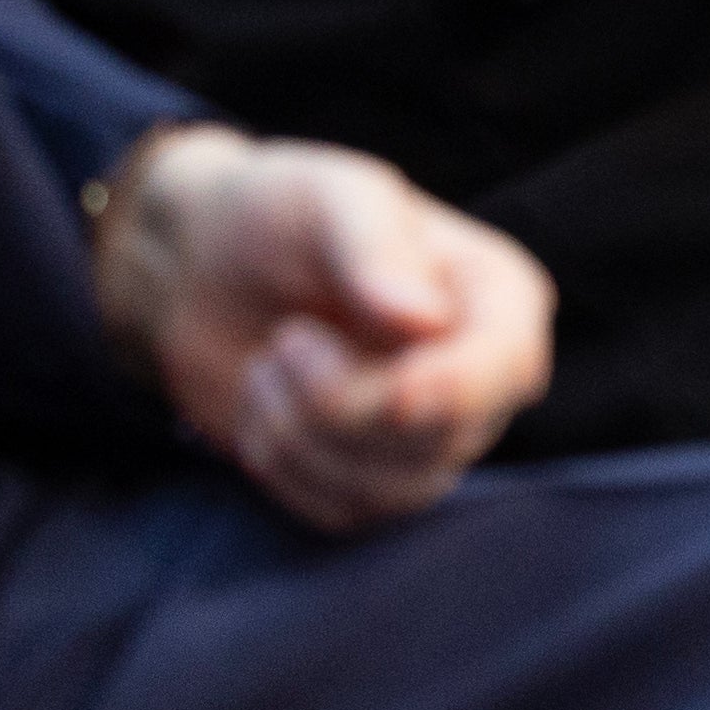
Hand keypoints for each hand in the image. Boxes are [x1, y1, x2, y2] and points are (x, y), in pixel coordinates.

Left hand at [87, 124, 554, 531]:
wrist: (205, 264)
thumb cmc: (281, 214)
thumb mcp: (330, 198)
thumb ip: (375, 247)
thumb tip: (426, 321)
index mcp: (498, 297)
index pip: (504, 368)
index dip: (454, 393)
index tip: (393, 394)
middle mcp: (480, 375)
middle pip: (438, 438)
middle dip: (340, 404)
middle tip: (286, 339)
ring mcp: (429, 435)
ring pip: (388, 490)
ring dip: (299, 435)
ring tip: (268, 365)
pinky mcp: (369, 479)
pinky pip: (338, 511)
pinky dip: (281, 464)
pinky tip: (265, 403)